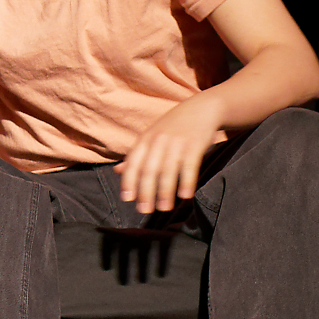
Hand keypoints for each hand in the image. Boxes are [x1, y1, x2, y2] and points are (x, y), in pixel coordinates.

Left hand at [116, 95, 224, 215]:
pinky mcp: (195, 144)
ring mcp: (177, 142)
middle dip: (146, 191)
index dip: (129, 181)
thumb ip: (135, 155)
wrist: (202, 108)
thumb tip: (116, 171)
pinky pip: (190, 165)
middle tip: (144, 210)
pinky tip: (185, 196)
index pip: (133, 163)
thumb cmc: (173, 127)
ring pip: (168, 170)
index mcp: (145, 139)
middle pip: (149, 169)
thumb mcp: (151, 137)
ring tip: (164, 209)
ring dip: (165, 191)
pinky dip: (187, 181)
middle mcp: (158, 140)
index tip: (127, 199)